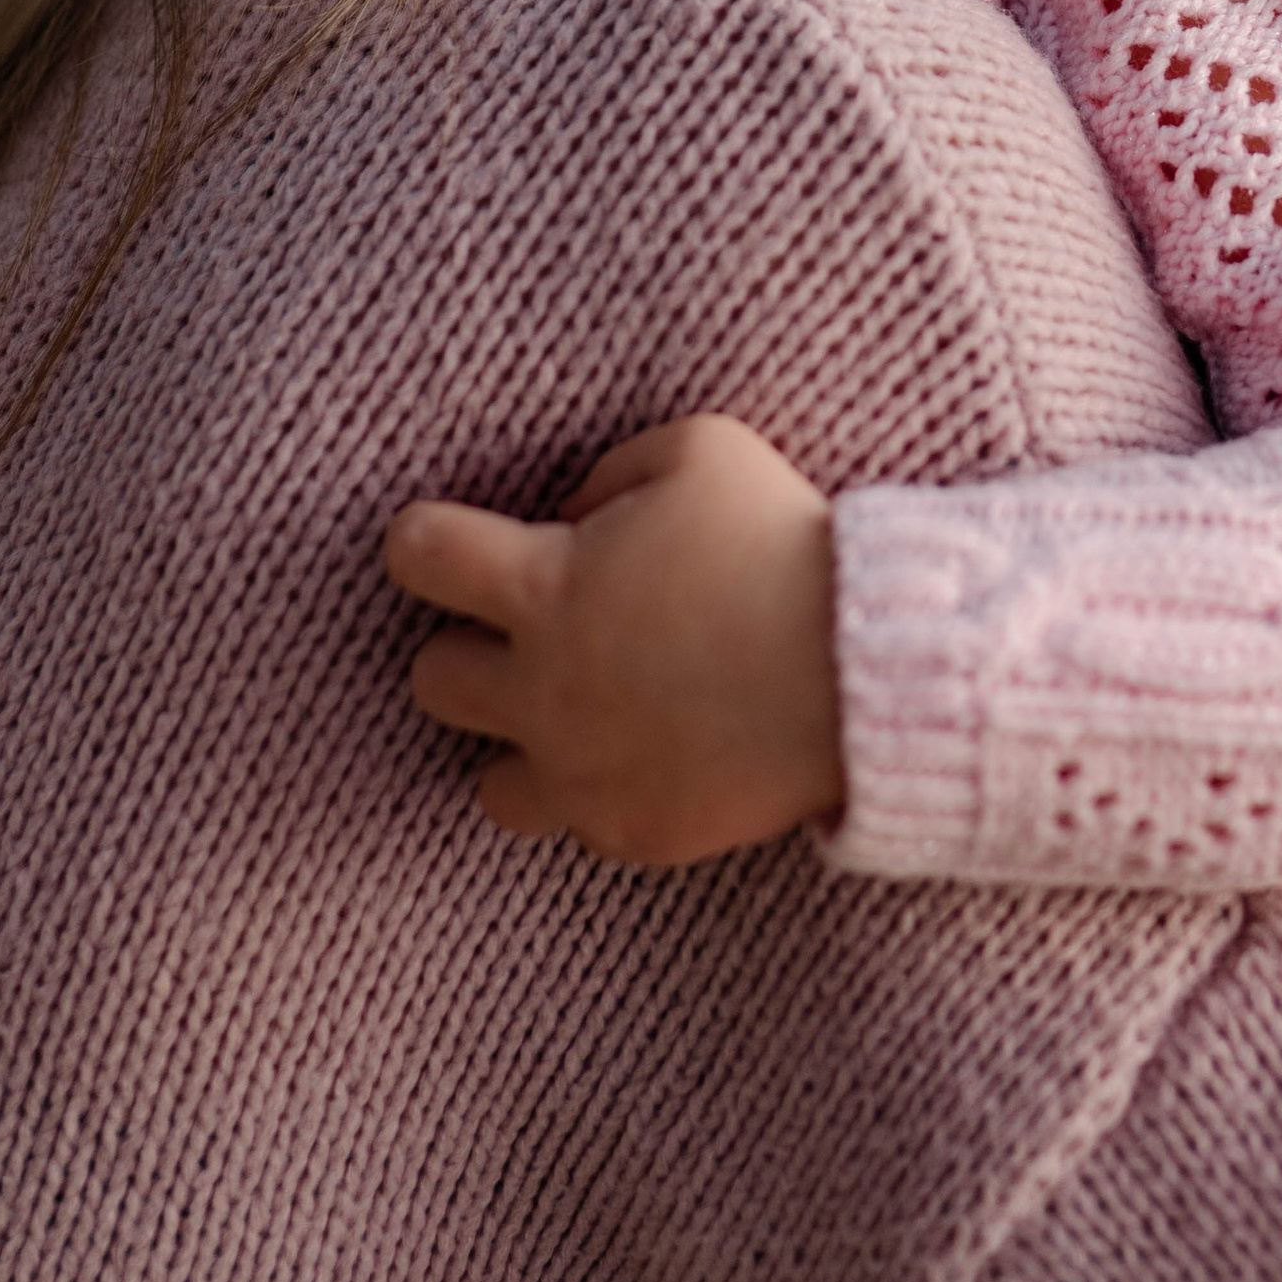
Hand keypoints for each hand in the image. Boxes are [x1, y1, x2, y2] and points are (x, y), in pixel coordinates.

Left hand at [383, 413, 844, 866]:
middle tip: (531, 631)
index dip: (423, 542)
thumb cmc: (780, 545)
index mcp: (544, 585)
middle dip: (469, 648)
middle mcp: (542, 688)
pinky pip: (579, 827)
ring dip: (520, 743)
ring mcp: (582, 773)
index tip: (449, 544)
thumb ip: (609, 472)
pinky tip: (650, 751)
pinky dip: (602, 791)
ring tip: (574, 714)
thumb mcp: (698, 449)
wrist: (863, 673)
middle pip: (431, 680)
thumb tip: (570, 516)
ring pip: (487, 785)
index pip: (418, 556)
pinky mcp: (633, 832)